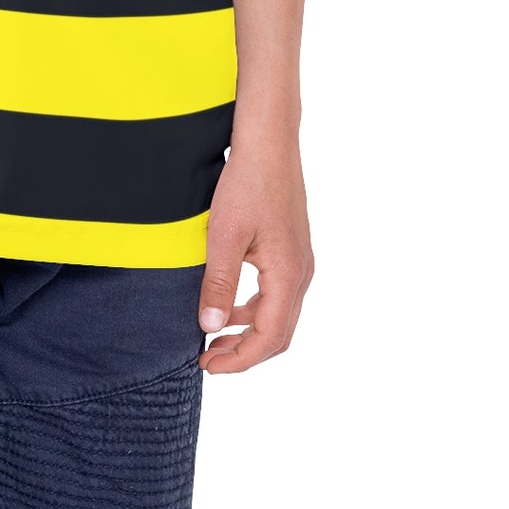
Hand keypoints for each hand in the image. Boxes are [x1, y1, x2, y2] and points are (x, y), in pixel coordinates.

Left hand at [197, 135, 314, 372]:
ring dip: (249, 332)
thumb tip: (210, 329)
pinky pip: (277, 293)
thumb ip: (219, 284)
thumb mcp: (224, 236)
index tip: (207, 366)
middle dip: (244, 353)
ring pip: (279, 314)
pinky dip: (255, 309)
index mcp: (288, 275)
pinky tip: (230, 304)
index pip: (269, 338)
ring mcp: (300, 261)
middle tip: (208, 360)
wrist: (269, 142)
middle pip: (279, 333)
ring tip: (214, 338)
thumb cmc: (247, 183)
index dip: (239, 361)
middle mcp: (301, 273)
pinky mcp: (292, 248)